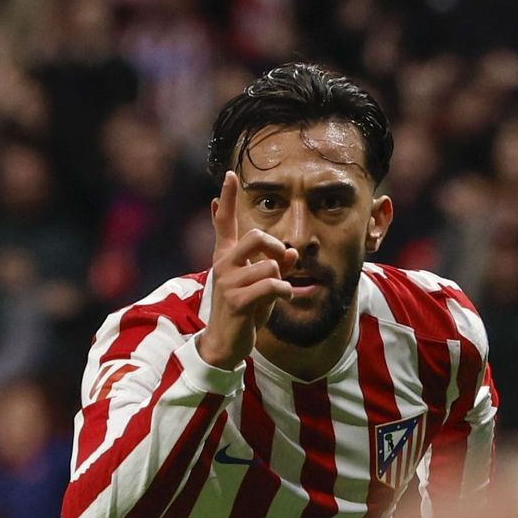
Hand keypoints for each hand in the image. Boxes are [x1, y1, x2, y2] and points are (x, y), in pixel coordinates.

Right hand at [196, 171, 298, 368]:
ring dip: (282, 279)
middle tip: (282, 262)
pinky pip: (272, 285)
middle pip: (255, 236)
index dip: (229, 199)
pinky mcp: (237, 299)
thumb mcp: (262, 284)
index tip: (230, 175)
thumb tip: (294, 251)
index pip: (225, 222)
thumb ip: (277, 266)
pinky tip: (282, 298)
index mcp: (227, 257)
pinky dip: (284, 292)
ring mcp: (228, 281)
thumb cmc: (246, 310)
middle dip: (275, 247)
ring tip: (276, 292)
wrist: (227, 342)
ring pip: (270, 265)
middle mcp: (224, 264)